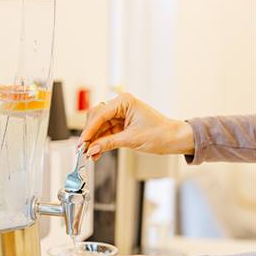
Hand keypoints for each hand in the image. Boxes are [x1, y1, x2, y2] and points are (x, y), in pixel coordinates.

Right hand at [77, 93, 194, 161]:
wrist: (173, 139)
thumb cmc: (160, 133)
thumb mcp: (132, 139)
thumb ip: (109, 143)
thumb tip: (92, 148)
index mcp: (125, 102)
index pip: (100, 114)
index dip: (89, 129)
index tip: (82, 142)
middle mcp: (121, 106)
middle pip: (96, 118)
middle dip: (89, 134)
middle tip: (83, 148)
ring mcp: (120, 115)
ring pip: (99, 127)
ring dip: (93, 140)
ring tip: (89, 153)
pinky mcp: (121, 125)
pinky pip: (105, 133)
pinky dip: (100, 142)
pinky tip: (96, 152)